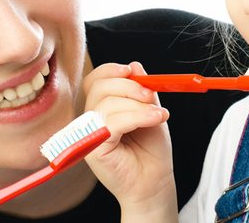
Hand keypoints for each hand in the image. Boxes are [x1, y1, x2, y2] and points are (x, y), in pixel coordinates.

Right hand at [83, 62, 177, 222]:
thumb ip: (142, 91)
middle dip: (129, 86)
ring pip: (107, 103)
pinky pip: (113, 122)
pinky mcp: (93, 148)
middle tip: (151, 95)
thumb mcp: (150, 111)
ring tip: (159, 114)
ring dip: (138, 105)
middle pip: (99, 87)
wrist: (155, 182)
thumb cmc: (151, 151)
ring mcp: (89, 134)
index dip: (110, 71)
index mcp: (100, 108)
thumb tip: (135, 66)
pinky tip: (156, 119)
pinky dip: (138, 116)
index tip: (132, 71)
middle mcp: (90, 120)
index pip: (94, 81)